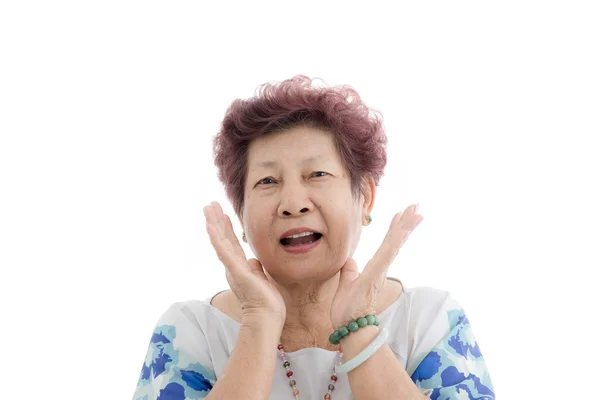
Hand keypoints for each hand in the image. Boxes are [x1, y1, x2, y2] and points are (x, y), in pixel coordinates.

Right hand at [203, 201, 285, 323]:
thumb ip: (255, 269)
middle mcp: (232, 266)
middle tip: (210, 204)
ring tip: (208, 208)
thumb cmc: (266, 302)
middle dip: (216, 220)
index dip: (226, 228)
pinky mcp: (236, 271)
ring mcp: (233, 268)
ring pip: (220, 241)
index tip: (222, 213)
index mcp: (239, 267)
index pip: (231, 243)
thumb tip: (253, 261)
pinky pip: (223, 252)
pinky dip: (216, 238)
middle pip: (223, 238)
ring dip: (213, 224)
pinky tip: (211, 226)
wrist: (267, 317)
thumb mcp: (260, 279)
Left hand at [330, 204, 422, 328]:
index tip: (401, 213)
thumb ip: (349, 272)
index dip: (394, 228)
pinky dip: (395, 243)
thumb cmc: (347, 310)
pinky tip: (402, 231)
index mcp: (374, 268)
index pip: (386, 244)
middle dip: (406, 223)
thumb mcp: (345, 285)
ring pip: (393, 245)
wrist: (349, 328)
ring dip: (404, 228)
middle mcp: (379, 269)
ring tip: (415, 212)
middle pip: (394, 241)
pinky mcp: (375, 277)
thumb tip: (350, 261)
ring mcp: (379, 272)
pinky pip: (386, 257)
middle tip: (416, 206)